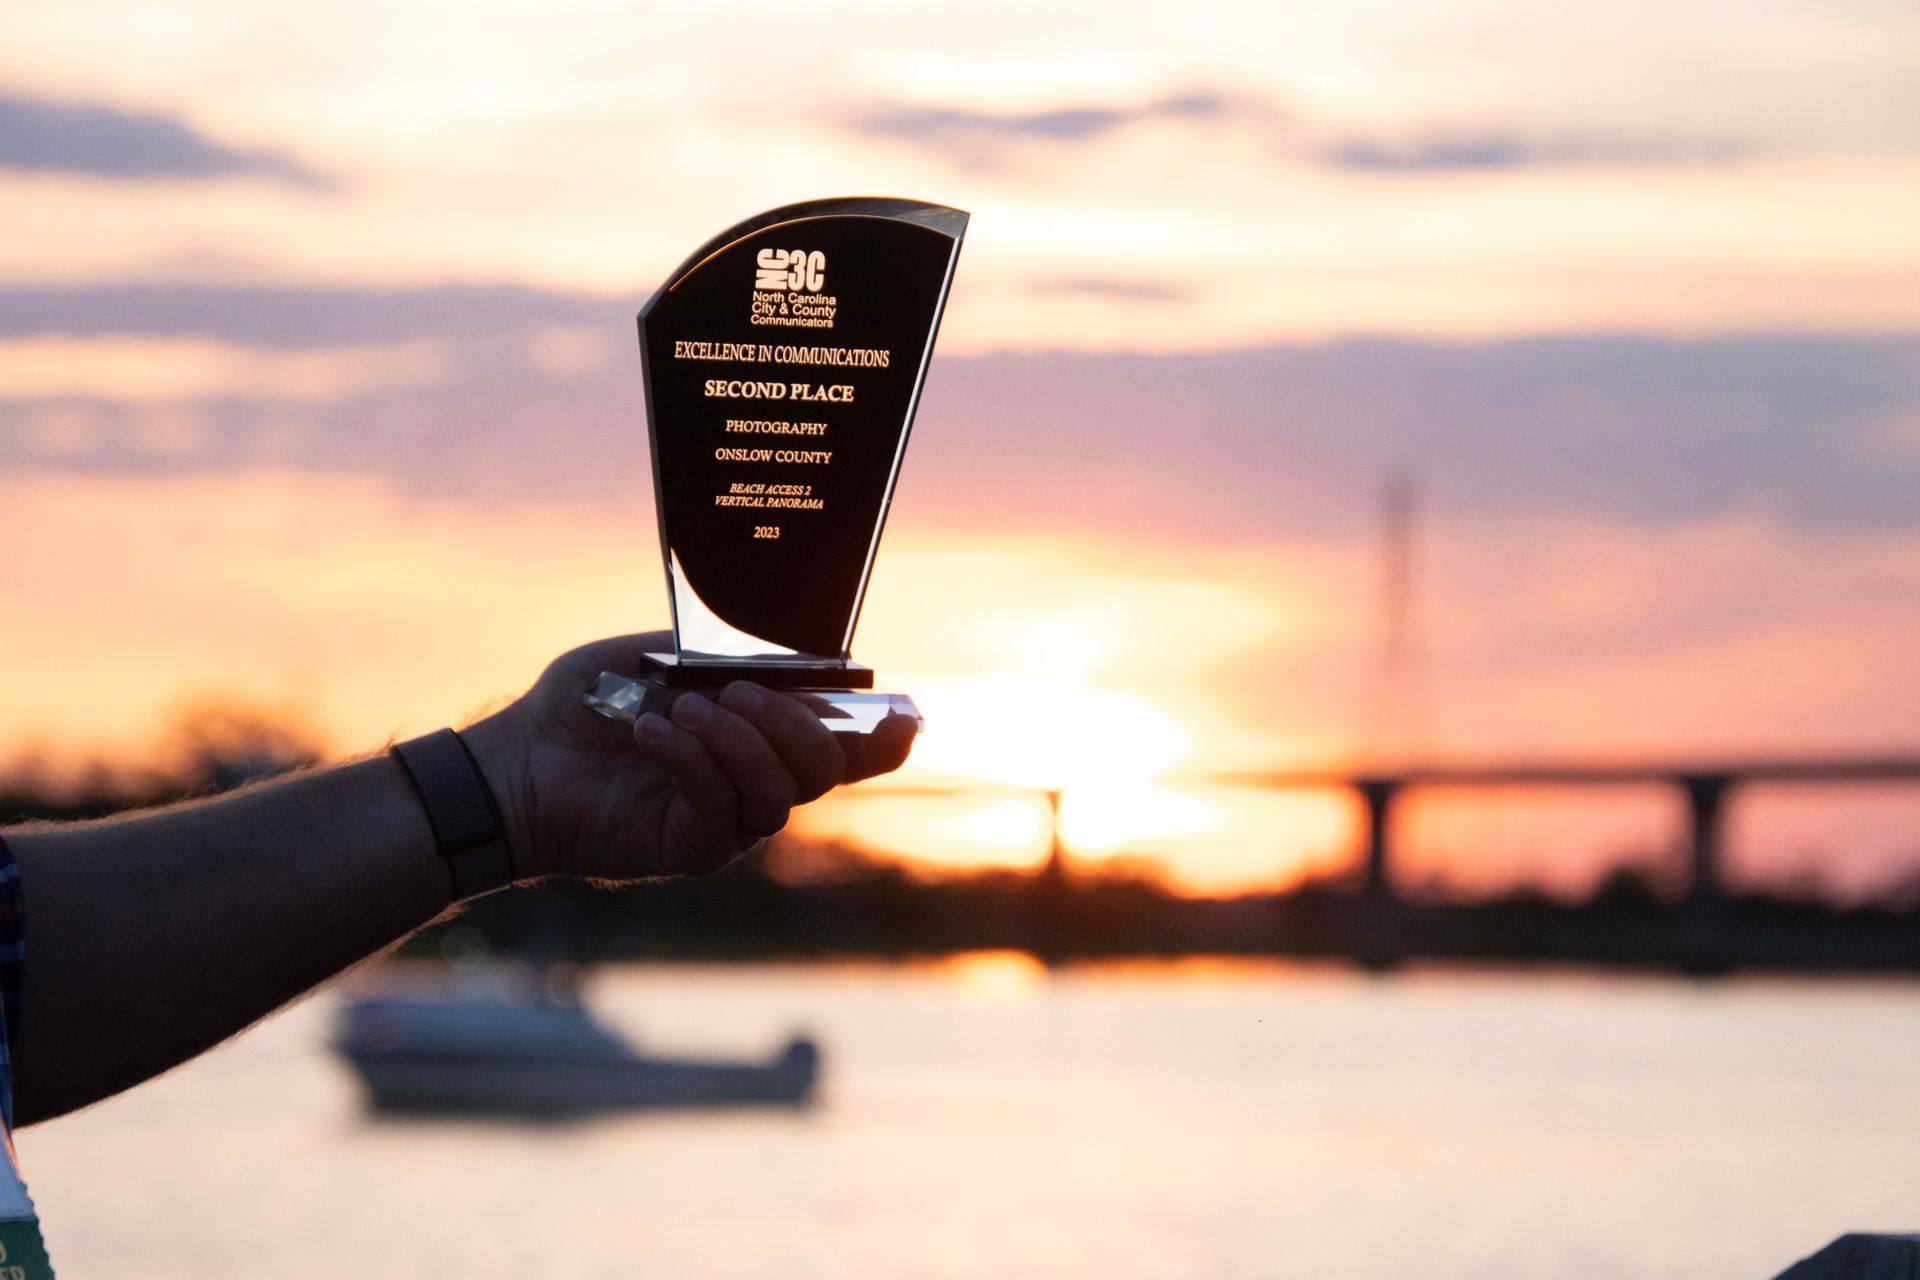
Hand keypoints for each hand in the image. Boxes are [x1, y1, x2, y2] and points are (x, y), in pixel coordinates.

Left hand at [461, 632, 915, 880]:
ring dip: (740, 741)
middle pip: (826, 770)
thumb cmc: (585, 706)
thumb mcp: (657, 658)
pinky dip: (693, 761)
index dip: (883, 738)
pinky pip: (722, 807)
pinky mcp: (692, 849)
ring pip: (782, 792)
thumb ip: (720, 656)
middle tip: (735, 692)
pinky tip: (652, 732)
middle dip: (794, 723)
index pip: (845, 748)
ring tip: (685, 710)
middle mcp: (758, 784)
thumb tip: (785, 656)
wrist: (516, 760)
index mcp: (763, 738)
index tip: (904, 714)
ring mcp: (729, 822)